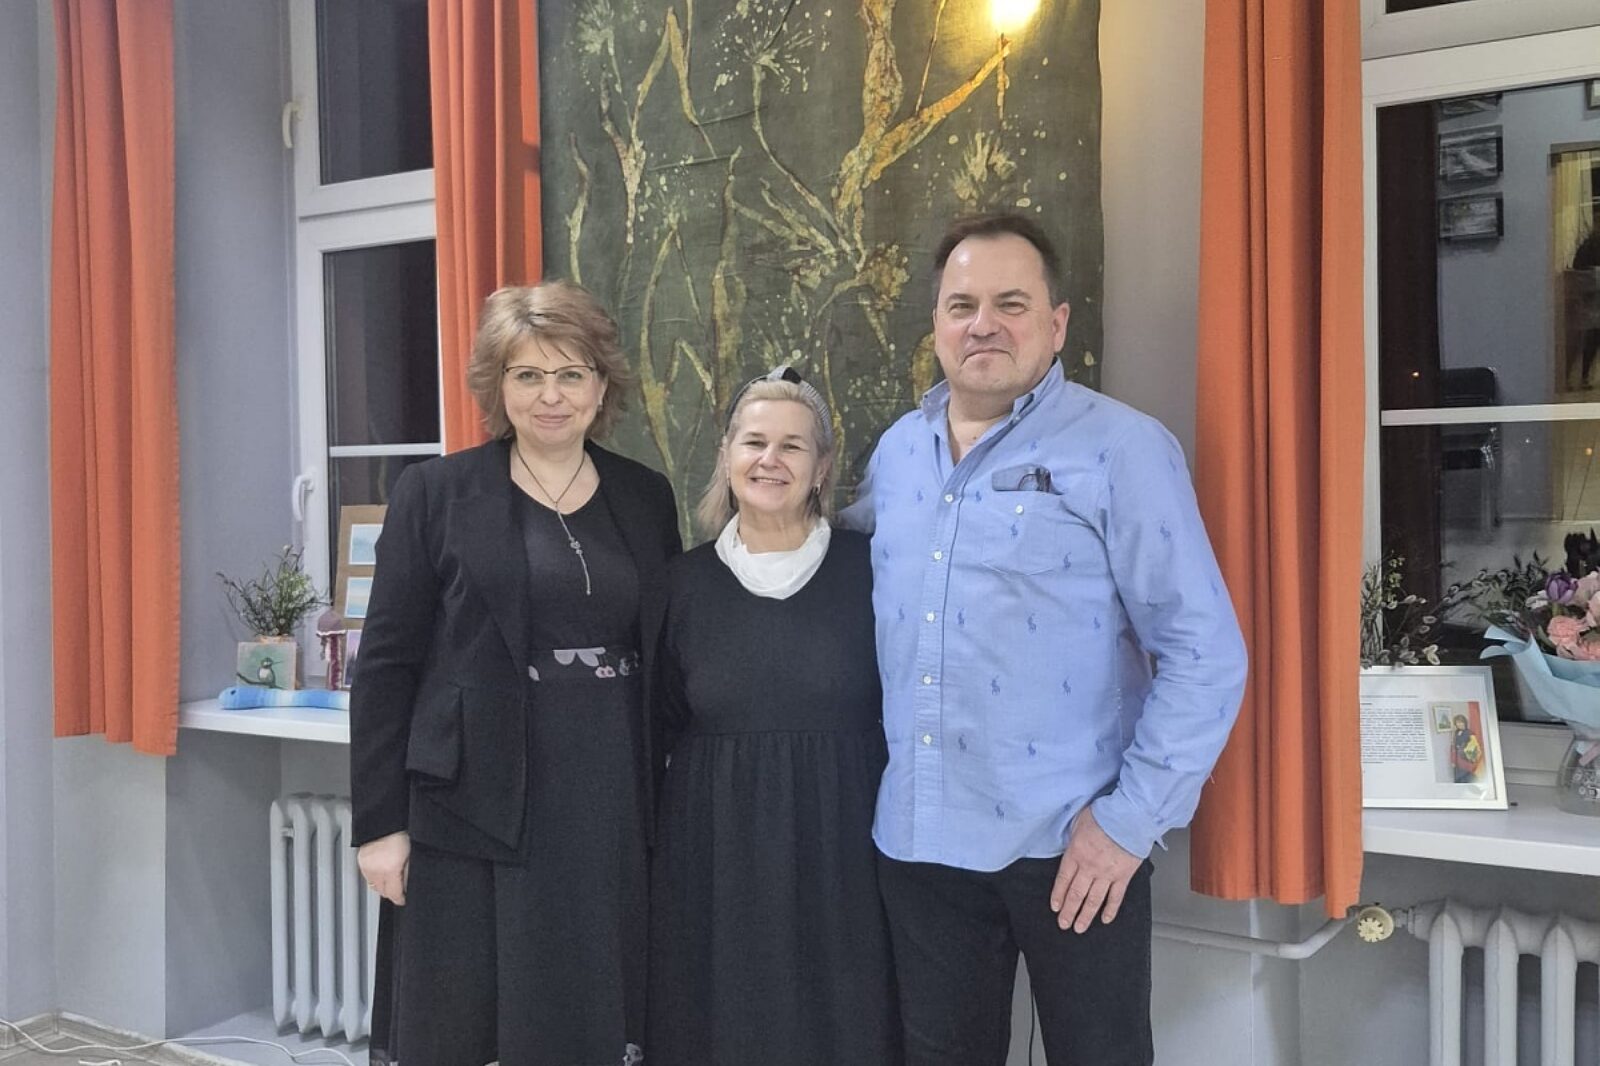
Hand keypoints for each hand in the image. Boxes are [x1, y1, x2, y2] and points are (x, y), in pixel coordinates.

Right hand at [357, 830, 410, 905]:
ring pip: (373, 886)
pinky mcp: (361, 860)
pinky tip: (381, 872)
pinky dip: (374, 877)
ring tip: (391, 880)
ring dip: (382, 886)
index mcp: (390, 869)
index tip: (404, 899)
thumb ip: (408, 873)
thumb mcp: (410, 856)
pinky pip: (367, 876)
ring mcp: (367, 866)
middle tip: (399, 889)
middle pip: (383, 892)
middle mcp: (376, 870)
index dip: (400, 899)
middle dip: (392, 892)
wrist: (385, 821)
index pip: (394, 894)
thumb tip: (407, 886)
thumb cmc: (400, 834)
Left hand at [1050, 807, 1140, 932]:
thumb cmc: (1105, 814)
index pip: (1063, 880)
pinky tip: (1105, 919)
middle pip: (1076, 894)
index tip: (1055, 907)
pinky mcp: (1124, 876)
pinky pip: (1115, 898)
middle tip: (1063, 924)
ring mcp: (1107, 874)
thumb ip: (1073, 835)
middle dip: (1068, 912)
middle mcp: (1089, 867)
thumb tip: (1069, 842)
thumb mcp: (1079, 820)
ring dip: (1085, 916)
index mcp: (1076, 853)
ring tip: (1079, 928)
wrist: (1130, 816)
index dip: (1058, 895)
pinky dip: (1110, 910)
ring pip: (1093, 900)